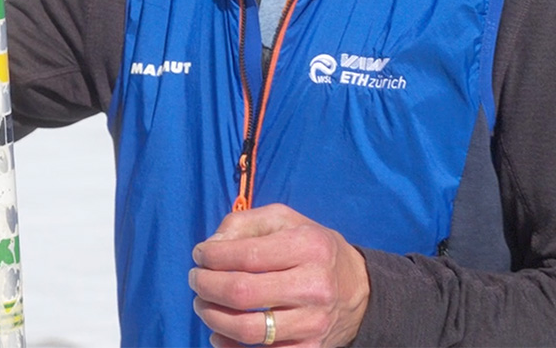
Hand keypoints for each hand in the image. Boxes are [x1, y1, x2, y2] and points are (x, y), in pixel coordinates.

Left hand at [189, 203, 368, 347]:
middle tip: (196, 280)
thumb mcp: (285, 220)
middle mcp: (315, 286)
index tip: (200, 255)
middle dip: (207, 286)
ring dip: (213, 317)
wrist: (359, 290)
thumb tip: (211, 247)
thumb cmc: (312, 249)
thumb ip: (244, 223)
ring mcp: (313, 323)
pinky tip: (219, 333)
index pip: (246, 255)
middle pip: (242, 293)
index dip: (212, 256)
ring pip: (248, 330)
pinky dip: (230, 347)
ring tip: (203, 304)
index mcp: (309, 247)